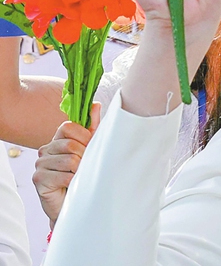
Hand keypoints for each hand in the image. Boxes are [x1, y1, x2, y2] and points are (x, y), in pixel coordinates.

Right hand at [33, 105, 97, 227]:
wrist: (73, 202)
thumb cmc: (82, 174)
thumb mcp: (91, 148)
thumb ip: (92, 127)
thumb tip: (95, 105)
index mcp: (58, 139)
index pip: (69, 127)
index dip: (84, 136)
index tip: (90, 146)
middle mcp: (46, 149)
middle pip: (71, 144)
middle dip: (85, 156)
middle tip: (85, 166)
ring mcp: (40, 164)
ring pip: (70, 160)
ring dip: (80, 170)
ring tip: (78, 176)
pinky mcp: (38, 179)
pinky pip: (64, 175)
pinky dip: (74, 181)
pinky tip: (71, 185)